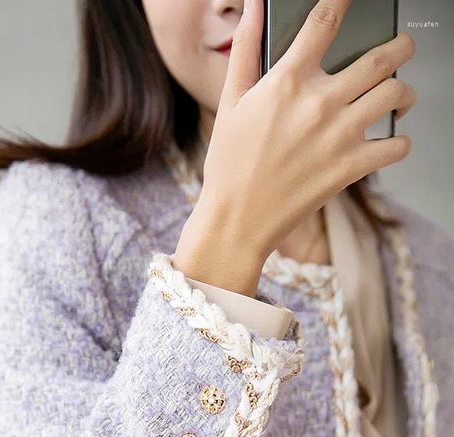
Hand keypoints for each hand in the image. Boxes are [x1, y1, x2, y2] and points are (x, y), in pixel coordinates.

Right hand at [173, 0, 415, 296]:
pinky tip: (387, 141)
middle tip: (401, 48)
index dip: (343, 0)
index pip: (326, 20)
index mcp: (287, 81)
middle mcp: (319, 102)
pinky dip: (399, 142)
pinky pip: (397, 146)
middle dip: (401, 45)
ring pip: (396, 93)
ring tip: (397, 97)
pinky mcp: (351, 168)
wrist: (237, 218)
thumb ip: (244, 52)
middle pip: (383, 55)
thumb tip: (252, 8)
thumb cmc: (229, 165)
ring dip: (404, 91)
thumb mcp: (229, 103)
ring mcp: (339, 135)